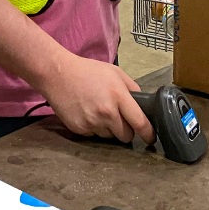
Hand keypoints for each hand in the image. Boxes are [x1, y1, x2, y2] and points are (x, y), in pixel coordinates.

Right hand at [39, 54, 155, 144]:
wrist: (57, 73)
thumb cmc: (87, 71)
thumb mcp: (114, 72)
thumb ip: (132, 88)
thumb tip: (142, 106)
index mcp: (118, 96)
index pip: (140, 123)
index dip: (149, 134)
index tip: (151, 138)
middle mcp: (107, 112)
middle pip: (126, 136)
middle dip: (125, 129)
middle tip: (117, 118)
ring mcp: (92, 122)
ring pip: (109, 137)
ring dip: (108, 129)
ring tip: (97, 112)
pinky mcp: (79, 129)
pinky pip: (94, 135)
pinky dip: (93, 128)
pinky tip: (86, 113)